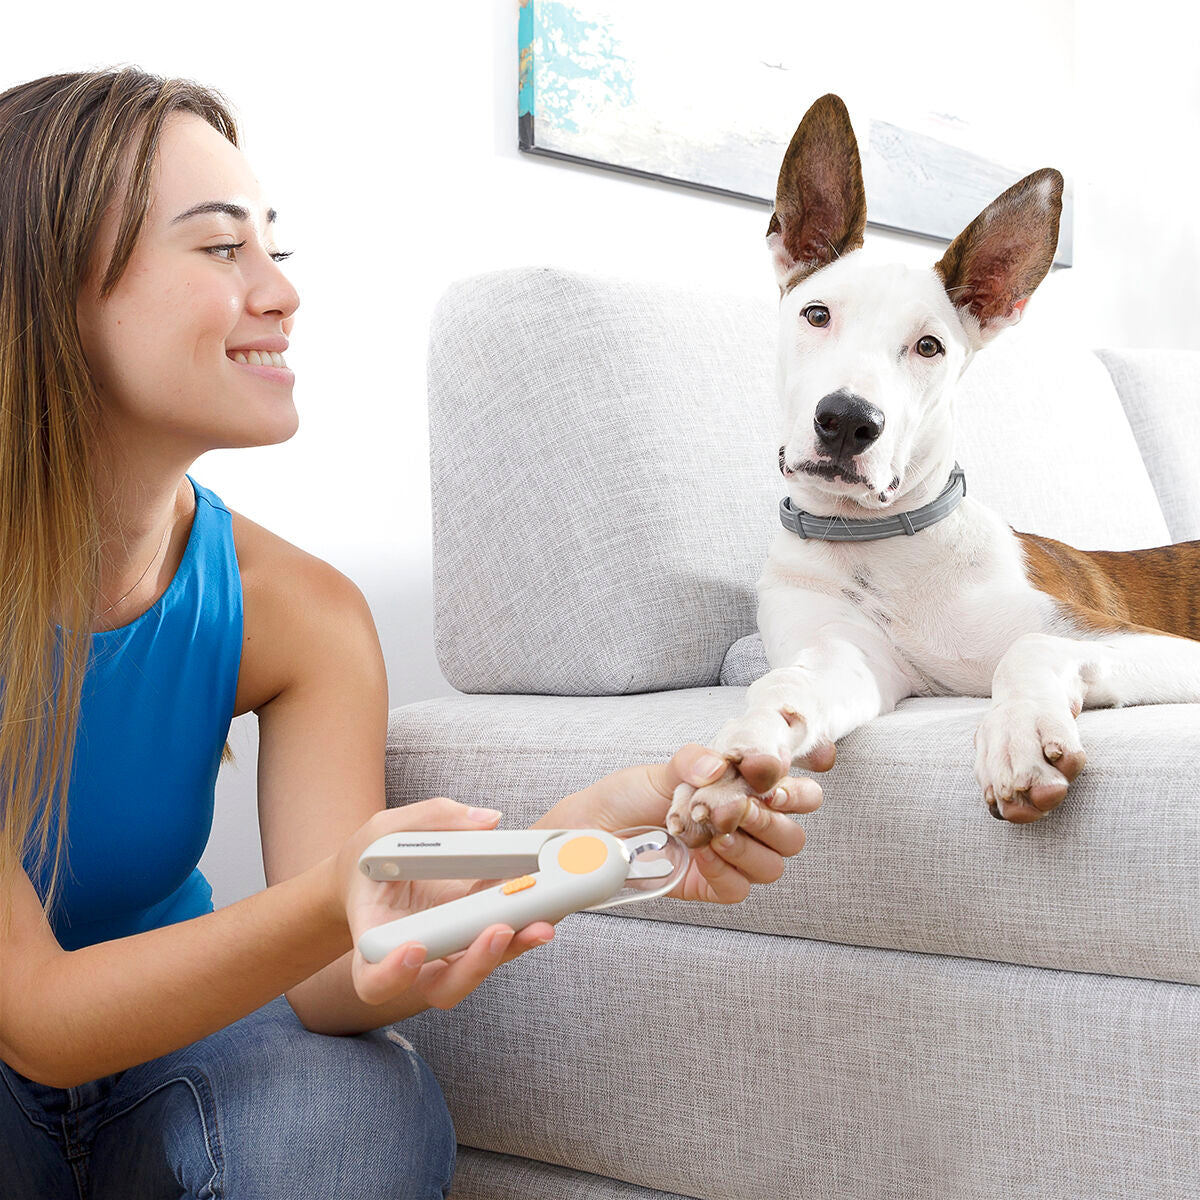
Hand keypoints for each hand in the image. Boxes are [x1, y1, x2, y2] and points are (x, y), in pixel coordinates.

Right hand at [333, 798, 554, 1007]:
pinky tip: (545, 904)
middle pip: (441, 987)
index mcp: (374, 941)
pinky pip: (501, 942)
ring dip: (512, 950)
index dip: (392, 975)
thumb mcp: (386, 830)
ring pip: (480, 970)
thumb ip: (431, 820)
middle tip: (498, 931)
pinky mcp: (475, 938)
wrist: (377, 873)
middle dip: (475, 965)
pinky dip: (523, 924)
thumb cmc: (373, 858)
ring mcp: (447, 954)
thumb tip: (488, 821)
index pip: (372, 980)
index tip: (414, 948)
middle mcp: (412, 961)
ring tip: (539, 922)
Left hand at [557, 743, 821, 903]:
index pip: (800, 796)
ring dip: (748, 848)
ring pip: (772, 866)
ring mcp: (730, 859)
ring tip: (715, 834)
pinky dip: (725, 872)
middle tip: (737, 809)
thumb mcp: (661, 771)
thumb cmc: (630, 795)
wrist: (595, 829)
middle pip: (793, 837)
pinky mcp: (711, 885)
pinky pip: (738, 889)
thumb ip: (692, 762)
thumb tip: (717, 765)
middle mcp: (745, 826)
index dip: (797, 793)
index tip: (770, 785)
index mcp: (745, 792)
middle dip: (771, 822)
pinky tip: (702, 856)